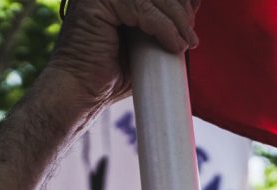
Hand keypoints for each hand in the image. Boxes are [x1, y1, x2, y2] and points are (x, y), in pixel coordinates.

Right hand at [49, 0, 200, 104]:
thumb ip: (164, 21)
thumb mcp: (146, 41)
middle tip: (191, 37)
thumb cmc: (111, 73)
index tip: (191, 22)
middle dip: (180, 8)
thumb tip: (194, 3)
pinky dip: (164, 27)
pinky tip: (175, 45)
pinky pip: (143, 8)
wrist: (81, 93)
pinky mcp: (97, 1)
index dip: (179, 1)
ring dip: (177, 19)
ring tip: (187, 43)